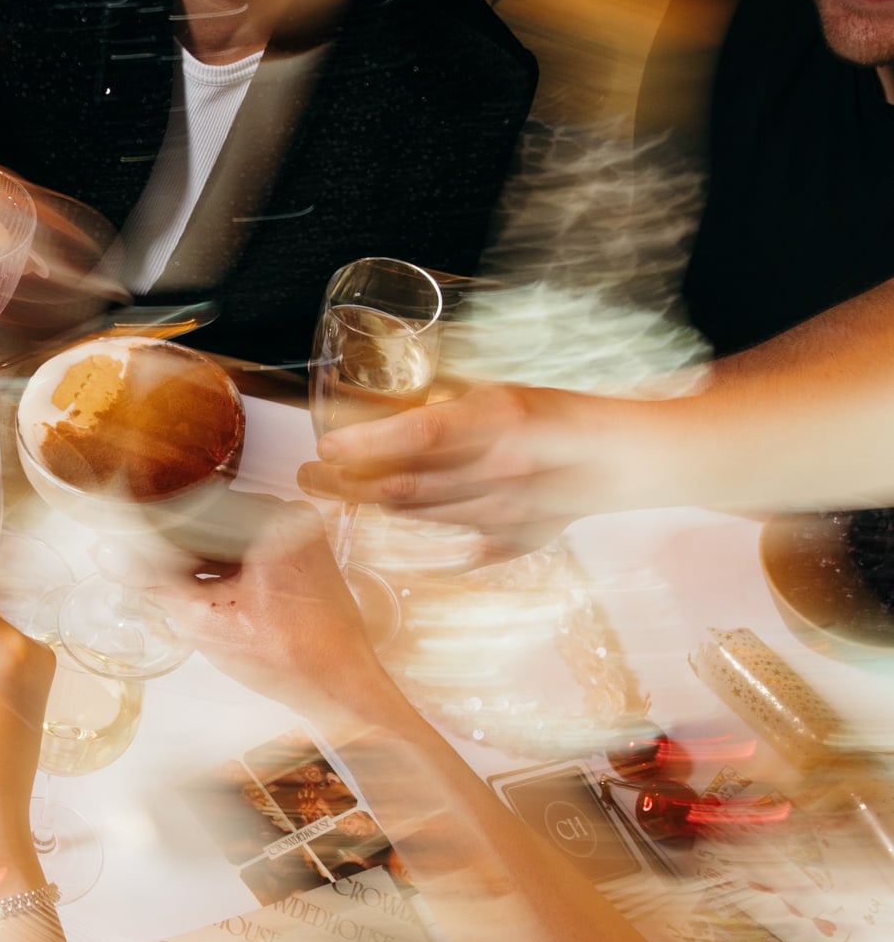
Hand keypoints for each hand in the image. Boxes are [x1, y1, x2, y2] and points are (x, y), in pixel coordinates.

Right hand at [146, 501, 402, 725]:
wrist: (338, 688)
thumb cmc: (287, 656)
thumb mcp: (205, 619)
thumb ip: (153, 581)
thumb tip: (108, 553)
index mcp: (271, 519)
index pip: (192, 511)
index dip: (155, 532)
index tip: (129, 547)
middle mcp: (290, 516)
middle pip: (211, 523)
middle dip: (178, 551)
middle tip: (148, 576)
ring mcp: (301, 535)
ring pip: (229, 538)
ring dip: (200, 562)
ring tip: (178, 593)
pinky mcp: (304, 556)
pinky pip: (250, 550)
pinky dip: (226, 570)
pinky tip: (208, 597)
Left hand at [301, 383, 662, 552]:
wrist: (634, 459)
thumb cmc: (569, 414)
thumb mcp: (505, 391)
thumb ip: (453, 401)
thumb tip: (390, 401)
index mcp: (502, 420)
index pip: (418, 434)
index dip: (366, 442)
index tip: (326, 445)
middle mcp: (500, 469)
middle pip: (406, 484)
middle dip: (348, 483)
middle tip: (307, 476)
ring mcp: (508, 512)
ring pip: (423, 516)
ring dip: (375, 508)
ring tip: (336, 495)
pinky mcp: (519, 541)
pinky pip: (462, 550)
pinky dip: (426, 548)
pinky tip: (395, 548)